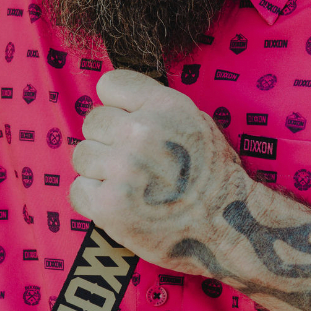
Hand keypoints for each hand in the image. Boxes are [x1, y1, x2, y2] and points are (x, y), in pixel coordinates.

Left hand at [70, 70, 254, 271]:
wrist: (231, 226)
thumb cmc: (215, 177)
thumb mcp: (196, 123)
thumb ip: (156, 109)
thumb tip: (116, 105)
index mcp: (164, 106)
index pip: (110, 84)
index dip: (115, 106)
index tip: (125, 123)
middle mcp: (142, 132)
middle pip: (92, 121)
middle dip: (107, 141)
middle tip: (132, 163)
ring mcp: (124, 169)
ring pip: (82, 156)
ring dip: (100, 171)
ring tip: (129, 186)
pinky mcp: (110, 205)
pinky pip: (78, 190)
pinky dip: (94, 200)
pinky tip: (121, 204)